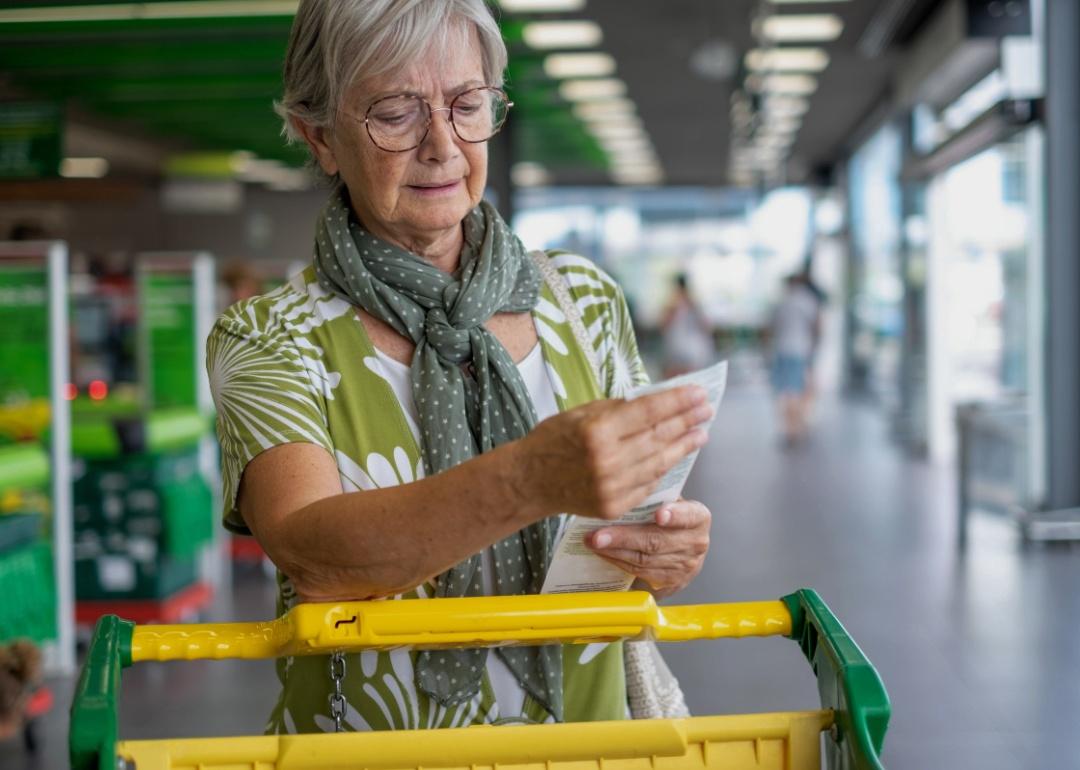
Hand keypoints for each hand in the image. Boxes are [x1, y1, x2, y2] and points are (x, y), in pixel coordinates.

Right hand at [516, 386, 711, 520]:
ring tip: (701, 432)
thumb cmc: (554, 439)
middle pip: (659, 436)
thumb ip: (618, 409)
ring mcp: (612, 486)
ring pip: (659, 462)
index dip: (677, 401)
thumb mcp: (581, 413)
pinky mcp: (614, 505)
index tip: (698, 392)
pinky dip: (665, 468)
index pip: (648, 412)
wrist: (530, 481)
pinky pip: (648, 484)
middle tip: (707, 408)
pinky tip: (678, 455)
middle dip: (687, 420)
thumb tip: (658, 400)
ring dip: (684, 445)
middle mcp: (607, 460)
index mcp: (597, 430)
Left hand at [587, 499, 710, 598]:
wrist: (680, 550)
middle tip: (597, 535)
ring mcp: (685, 566)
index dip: (674, 515)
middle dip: (623, 538)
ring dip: (615, 552)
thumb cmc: (668, 520)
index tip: (659, 515)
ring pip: (644, 559)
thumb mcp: (668, 503)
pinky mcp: (671, 582)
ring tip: (593, 543)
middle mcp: (696, 543)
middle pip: (656, 541)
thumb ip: (654, 498)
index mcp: (698, 518)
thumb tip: (620, 493)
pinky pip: (640, 572)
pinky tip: (604, 554)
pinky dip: (618, 562)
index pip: (689, 515)